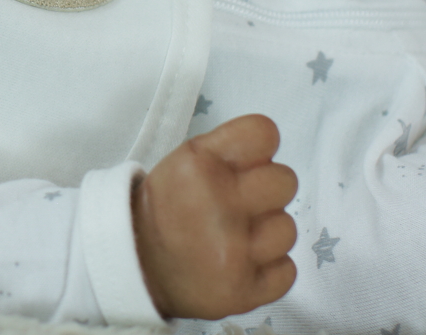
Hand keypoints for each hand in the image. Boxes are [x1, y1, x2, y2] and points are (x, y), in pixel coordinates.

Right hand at [133, 114, 297, 320]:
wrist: (138, 267)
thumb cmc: (166, 207)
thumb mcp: (181, 162)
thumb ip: (226, 149)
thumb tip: (271, 149)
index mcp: (198, 166)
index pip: (264, 134)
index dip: (258, 149)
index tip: (245, 163)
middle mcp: (218, 206)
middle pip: (286, 181)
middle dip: (266, 192)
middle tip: (239, 204)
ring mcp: (233, 253)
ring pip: (287, 229)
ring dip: (265, 235)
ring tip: (235, 238)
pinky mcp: (245, 292)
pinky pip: (287, 271)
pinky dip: (267, 270)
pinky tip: (240, 264)